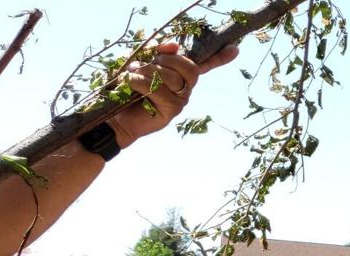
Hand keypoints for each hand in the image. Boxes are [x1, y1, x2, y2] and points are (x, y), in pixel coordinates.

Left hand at [105, 41, 239, 147]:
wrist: (114, 114)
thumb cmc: (127, 87)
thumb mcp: (140, 61)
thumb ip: (156, 52)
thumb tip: (174, 46)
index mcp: (180, 74)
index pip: (204, 65)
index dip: (219, 57)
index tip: (234, 48)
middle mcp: (185, 88)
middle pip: (190, 68)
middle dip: (167, 60)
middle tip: (146, 63)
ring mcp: (180, 101)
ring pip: (172, 78)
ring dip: (147, 71)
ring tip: (131, 73)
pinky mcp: (171, 112)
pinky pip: (158, 90)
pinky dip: (139, 82)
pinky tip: (130, 83)